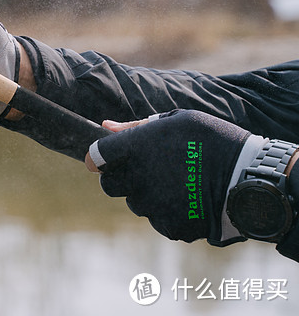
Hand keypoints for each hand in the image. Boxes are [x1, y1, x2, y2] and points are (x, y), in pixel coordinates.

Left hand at [85, 110, 253, 244]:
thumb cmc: (214, 140)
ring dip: (147, 194)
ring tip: (178, 183)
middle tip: (145, 171)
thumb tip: (106, 127)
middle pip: (109, 184)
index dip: (99, 157)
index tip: (107, 159)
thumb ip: (136, 126)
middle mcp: (138, 178)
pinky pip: (158, 219)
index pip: (96, 157)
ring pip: (135, 203)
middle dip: (120, 178)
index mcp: (136, 148)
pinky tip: (189, 199)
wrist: (250, 177)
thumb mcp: (178, 120)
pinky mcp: (169, 225)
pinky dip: (168, 211)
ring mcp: (153, 205)